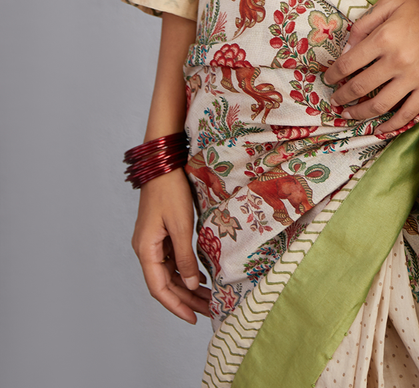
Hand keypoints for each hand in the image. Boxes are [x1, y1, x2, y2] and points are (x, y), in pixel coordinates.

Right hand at [131, 168, 212, 322]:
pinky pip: (171, 260)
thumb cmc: (171, 190)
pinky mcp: (160, 233)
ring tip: (208, 298)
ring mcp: (152, 241)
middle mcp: (145, 249)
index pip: (159, 288)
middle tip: (208, 311)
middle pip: (165, 283)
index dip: (176, 306)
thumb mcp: (181, 225)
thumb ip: (184, 257)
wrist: (164, 163)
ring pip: (169, 273)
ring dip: (186, 286)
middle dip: (186, 299)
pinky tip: (199, 277)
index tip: (193, 318)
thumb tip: (189, 284)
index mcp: (146, 249)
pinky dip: (185, 271)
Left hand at [322, 0, 418, 135]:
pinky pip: (409, 113)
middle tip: (334, 100)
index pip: (349, 63)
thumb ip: (363, 25)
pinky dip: (393, 125)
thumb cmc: (416, 8)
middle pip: (361, 87)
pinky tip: (380, 128)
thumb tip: (346, 50)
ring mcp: (414, 77)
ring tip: (348, 114)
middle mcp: (397, 61)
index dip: (334, 74)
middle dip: (342, 96)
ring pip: (380, 105)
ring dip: (360, 113)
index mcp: (384, 38)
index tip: (328, 79)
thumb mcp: (386, 5)